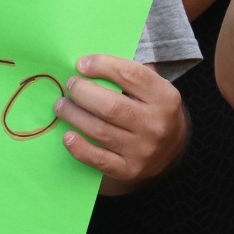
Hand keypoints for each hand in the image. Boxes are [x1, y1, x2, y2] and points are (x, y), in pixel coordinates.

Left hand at [57, 55, 186, 188]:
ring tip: (62, 106)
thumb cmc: (154, 112)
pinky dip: (78, 147)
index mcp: (166, 97)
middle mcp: (156, 124)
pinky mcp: (128, 170)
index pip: (131, 75)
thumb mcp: (156, 90)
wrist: (171, 152)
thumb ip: (133, 75)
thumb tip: (92, 64)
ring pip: (98, 130)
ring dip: (73, 115)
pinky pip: (97, 159)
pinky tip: (67, 136)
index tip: (82, 64)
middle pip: (110, 106)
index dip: (103, 66)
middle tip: (70, 86)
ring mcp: (142, 149)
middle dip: (82, 92)